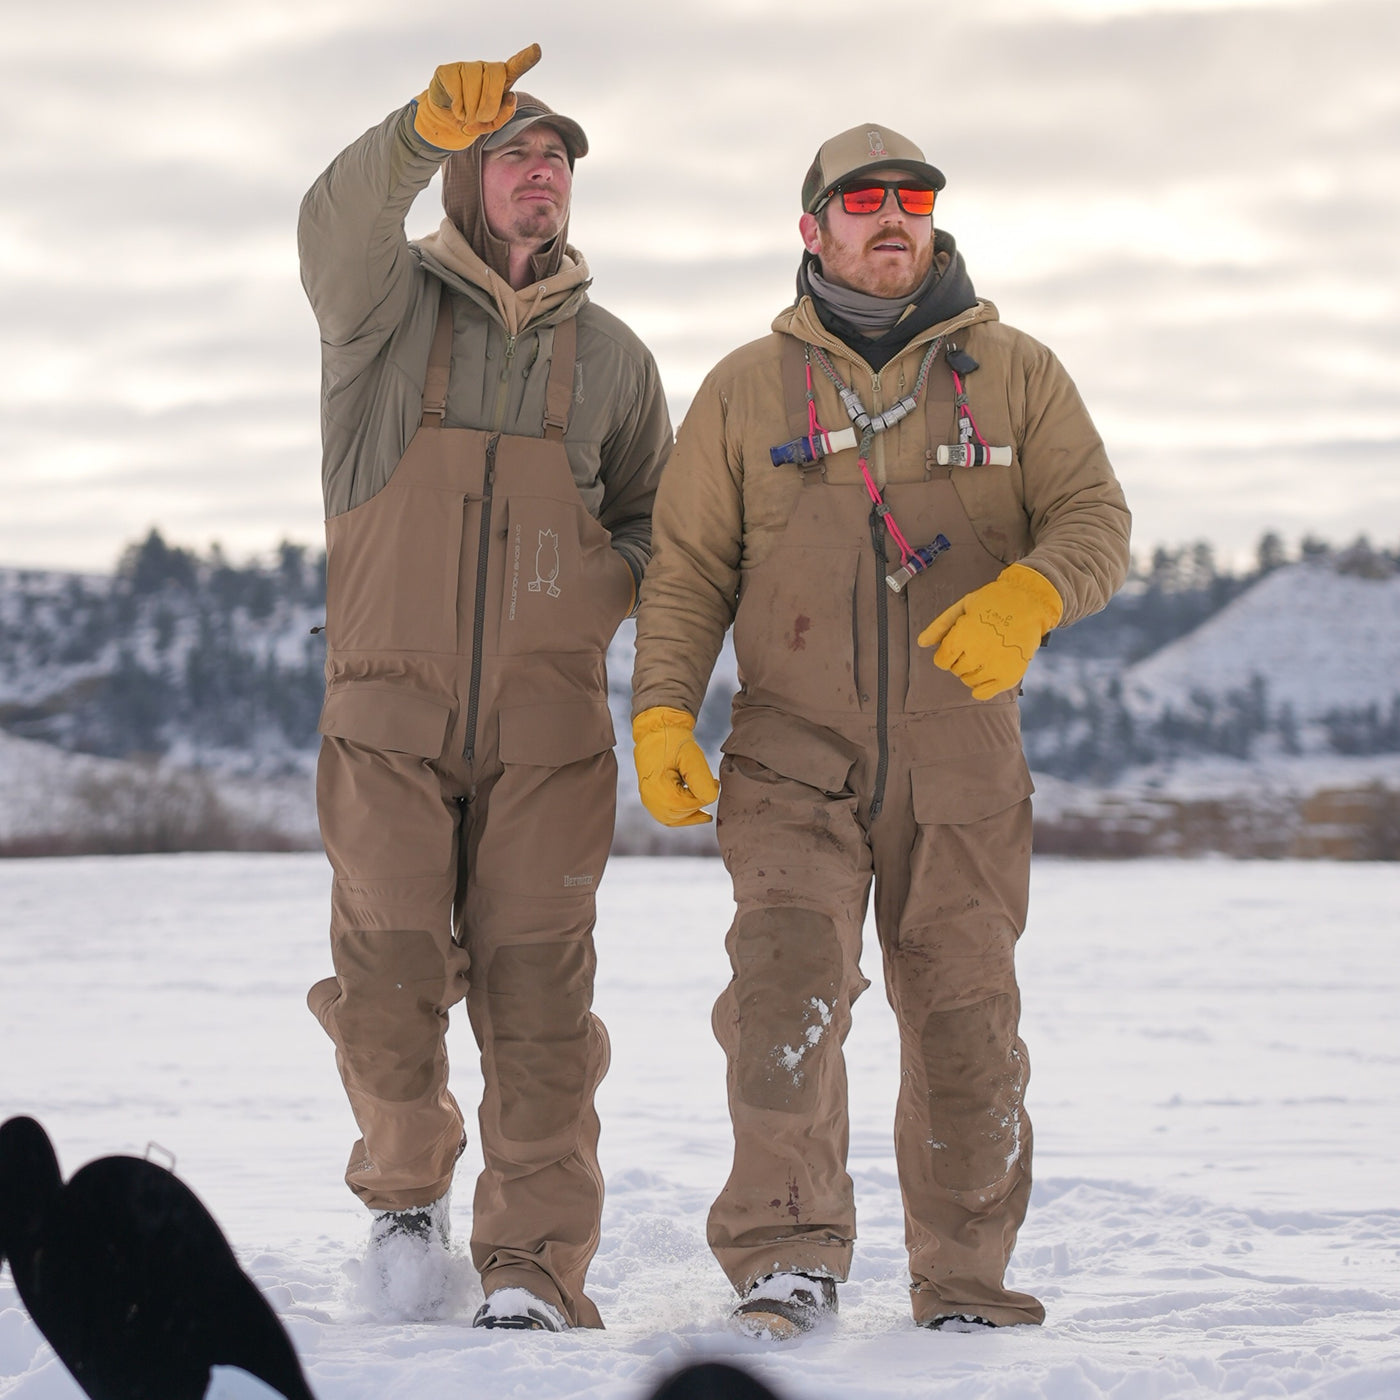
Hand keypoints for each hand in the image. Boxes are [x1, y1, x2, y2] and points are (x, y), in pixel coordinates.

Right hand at [413, 44, 540, 150]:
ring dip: (471, 111)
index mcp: (501, 80)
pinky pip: (457, 90)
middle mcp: (485, 69)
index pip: (516, 66)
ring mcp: (466, 66)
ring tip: (467, 115)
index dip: (526, 59)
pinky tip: (456, 108)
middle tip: (480, 118)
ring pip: (474, 85)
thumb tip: (511, 96)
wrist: (446, 122)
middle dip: (490, 104)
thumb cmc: (474, 120)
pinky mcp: (447, 69)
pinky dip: (458, 108)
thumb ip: (504, 115)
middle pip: (495, 78)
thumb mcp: (492, 124)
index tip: (537, 49)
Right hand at [632, 707, 719, 826]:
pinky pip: (667, 817)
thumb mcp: (693, 757)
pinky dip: (683, 815)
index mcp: (659, 789)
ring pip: (676, 819)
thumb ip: (703, 781)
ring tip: (704, 797)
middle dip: (699, 802)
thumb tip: (711, 800)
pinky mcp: (650, 800)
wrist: (656, 731)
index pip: (689, 805)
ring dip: (692, 811)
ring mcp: (648, 801)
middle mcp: (650, 799)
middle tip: (711, 785)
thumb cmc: (674, 742)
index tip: (714, 781)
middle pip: (683, 814)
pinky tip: (698, 812)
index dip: (705, 795)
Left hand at [917, 563, 1061, 699]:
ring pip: (969, 682)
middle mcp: (977, 654)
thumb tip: (922, 643)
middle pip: (955, 670)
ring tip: (983, 655)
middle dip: (959, 660)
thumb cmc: (994, 600)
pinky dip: (981, 688)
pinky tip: (987, 673)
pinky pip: (984, 694)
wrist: (1030, 601)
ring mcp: (994, 666)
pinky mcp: (1009, 676)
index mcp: (962, 636)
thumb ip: (940, 626)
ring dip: (971, 672)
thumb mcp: (962, 606)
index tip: (956, 646)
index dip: (946, 653)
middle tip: (974, 645)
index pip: (941, 661)